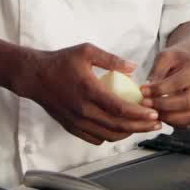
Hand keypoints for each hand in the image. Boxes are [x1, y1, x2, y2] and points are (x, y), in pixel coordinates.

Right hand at [15, 43, 160, 145]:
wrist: (34, 76)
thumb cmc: (61, 61)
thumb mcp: (87, 51)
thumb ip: (111, 59)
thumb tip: (133, 68)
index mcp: (89, 91)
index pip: (120, 109)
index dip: (140, 114)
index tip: (154, 113)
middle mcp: (83, 110)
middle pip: (118, 126)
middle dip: (141, 127)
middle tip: (156, 123)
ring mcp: (76, 121)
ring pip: (108, 135)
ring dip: (128, 133)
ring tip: (141, 126)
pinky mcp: (71, 126)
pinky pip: (95, 138)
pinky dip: (110, 136)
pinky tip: (119, 128)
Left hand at [141, 46, 189, 128]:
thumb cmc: (177, 58)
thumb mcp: (165, 56)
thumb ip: (157, 71)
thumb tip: (147, 90)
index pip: (178, 83)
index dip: (159, 89)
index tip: (142, 91)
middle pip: (187, 102)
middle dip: (163, 105)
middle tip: (145, 104)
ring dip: (168, 117)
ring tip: (151, 111)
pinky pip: (188, 123)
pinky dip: (173, 122)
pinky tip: (160, 115)